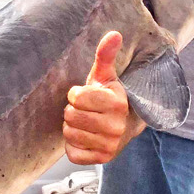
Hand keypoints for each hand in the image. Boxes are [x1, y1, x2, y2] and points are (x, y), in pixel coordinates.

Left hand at [63, 32, 138, 164]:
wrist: (124, 126)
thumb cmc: (108, 98)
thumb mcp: (105, 76)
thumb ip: (105, 55)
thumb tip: (114, 33)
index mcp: (117, 103)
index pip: (77, 97)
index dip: (76, 94)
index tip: (85, 95)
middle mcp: (116, 126)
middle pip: (71, 115)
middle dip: (73, 111)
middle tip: (85, 111)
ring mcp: (110, 145)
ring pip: (69, 133)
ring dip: (72, 127)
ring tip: (85, 123)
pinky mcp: (102, 159)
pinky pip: (72, 152)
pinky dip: (73, 145)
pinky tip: (85, 137)